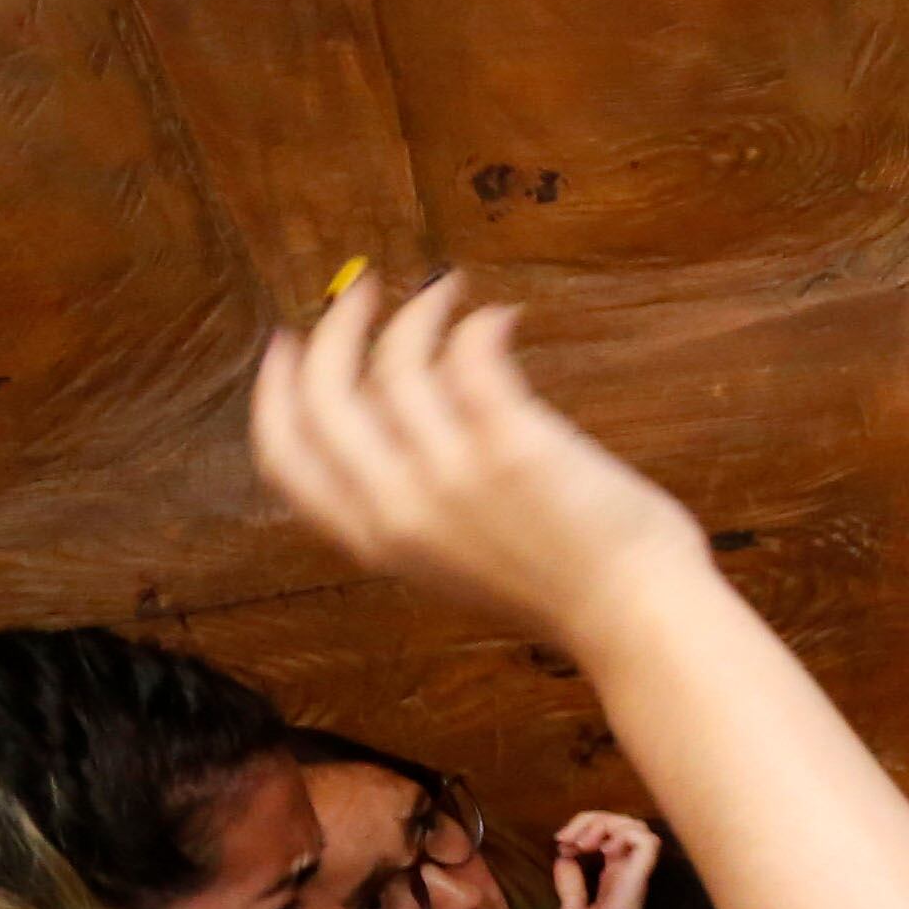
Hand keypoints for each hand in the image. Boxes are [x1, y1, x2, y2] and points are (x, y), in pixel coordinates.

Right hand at [254, 274, 707, 652]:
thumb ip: (413, 497)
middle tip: (366, 290)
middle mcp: (397, 509)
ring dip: (418, 312)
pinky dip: (480, 323)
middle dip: (338, 329)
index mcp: (374, 541)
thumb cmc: (563, 587)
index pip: (283, 456)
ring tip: (449, 291)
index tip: (288, 342)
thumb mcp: (454, 556)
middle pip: (325, 397)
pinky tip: (504, 316)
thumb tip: (406, 397)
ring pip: (397, 365)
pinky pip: (469, 356)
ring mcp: (451, 477)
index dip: (276, 390)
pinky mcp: (510, 447)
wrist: (633, 618)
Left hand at [546, 810, 661, 908]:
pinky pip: (646, 841)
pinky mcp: (636, 882)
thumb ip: (572, 886)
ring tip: (584, 844)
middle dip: (592, 819)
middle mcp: (626, 872)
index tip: (560, 844)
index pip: (611, 832)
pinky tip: (602, 850)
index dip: (585, 826)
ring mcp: (633, 876)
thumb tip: (564, 859)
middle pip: (624, 822)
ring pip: (637, 825)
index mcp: (613, 877)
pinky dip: (623, 835)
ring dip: (606, 824)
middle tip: (568, 840)